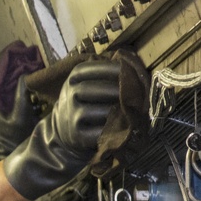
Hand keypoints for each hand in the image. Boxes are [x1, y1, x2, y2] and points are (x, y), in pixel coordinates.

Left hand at [0, 42, 42, 177]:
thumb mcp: (19, 117)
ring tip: (33, 60)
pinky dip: (20, 79)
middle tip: (29, 51)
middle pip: (0, 72)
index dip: (3, 57)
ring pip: (5, 79)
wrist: (5, 154)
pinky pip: (11, 87)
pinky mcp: (6, 106)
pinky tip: (32, 76)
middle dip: (13, 60)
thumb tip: (26, 76)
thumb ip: (21, 96)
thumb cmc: (10, 139)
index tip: (17, 47)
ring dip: (17, 68)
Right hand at [2, 57, 122, 200]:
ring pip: (101, 110)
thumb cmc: (84, 102)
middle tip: (137, 93)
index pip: (94, 68)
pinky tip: (124, 126)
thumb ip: (104, 74)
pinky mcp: (77, 134)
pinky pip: (100, 131)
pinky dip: (114, 129)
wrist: (64, 130)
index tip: (130, 70)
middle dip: (119, 90)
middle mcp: (71, 93)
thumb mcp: (85, 83)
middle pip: (98, 88)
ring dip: (120, 111)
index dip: (113, 69)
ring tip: (134, 110)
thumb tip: (132, 66)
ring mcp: (73, 114)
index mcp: (74, 77)